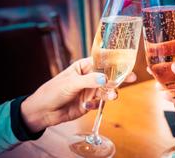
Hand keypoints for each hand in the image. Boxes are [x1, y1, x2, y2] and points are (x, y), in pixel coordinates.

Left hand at [21, 58, 136, 132]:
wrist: (43, 112)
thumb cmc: (53, 91)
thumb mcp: (71, 83)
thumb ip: (88, 80)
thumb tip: (105, 78)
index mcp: (83, 67)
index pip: (101, 62)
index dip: (113, 63)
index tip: (125, 64)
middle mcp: (89, 78)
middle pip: (107, 76)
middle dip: (118, 77)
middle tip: (131, 77)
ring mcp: (89, 91)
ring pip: (105, 90)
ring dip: (110, 93)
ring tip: (113, 96)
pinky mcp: (89, 103)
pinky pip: (98, 103)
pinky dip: (95, 105)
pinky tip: (86, 106)